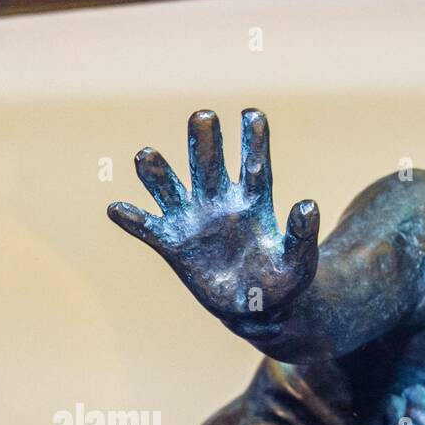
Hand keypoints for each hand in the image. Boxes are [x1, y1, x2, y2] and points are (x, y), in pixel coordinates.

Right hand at [107, 108, 319, 339]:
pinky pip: (149, 229)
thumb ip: (302, 235)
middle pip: (208, 164)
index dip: (253, 139)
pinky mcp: (174, 246)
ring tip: (145, 155)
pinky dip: (133, 219)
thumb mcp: (299, 262)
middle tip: (203, 116)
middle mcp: (219, 203)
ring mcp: (194, 222)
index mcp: (253, 202)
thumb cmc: (283, 282)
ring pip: (171, 189)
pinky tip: (117, 208)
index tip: (251, 114)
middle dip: (204, 141)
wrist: (257, 310)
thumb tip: (307, 205)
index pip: (253, 164)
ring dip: (158, 173)